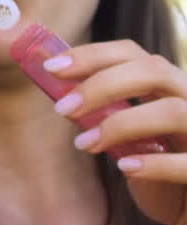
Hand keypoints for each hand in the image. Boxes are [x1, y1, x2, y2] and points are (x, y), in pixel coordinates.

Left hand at [45, 40, 186, 224]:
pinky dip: (154, 163)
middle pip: (154, 71)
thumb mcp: (132, 137)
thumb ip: (109, 114)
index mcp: (169, 86)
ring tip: (85, 144)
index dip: (93, 55)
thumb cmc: (159, 170)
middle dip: (103, 84)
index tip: (53, 68)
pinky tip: (125, 168)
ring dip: (121, 124)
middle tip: (63, 108)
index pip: (133, 54)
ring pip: (173, 111)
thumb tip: (63, 98)